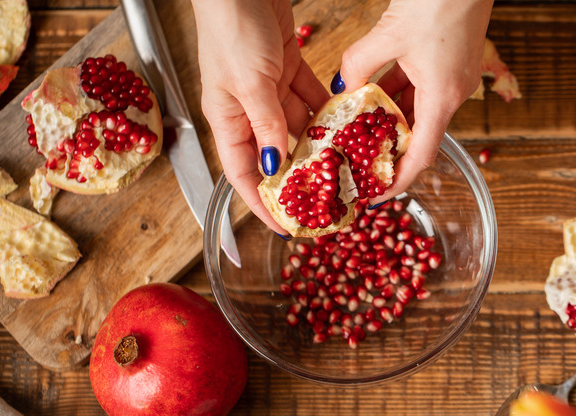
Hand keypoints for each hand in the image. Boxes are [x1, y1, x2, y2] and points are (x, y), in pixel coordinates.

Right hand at [191, 0, 328, 235]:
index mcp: (228, 120)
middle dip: (300, 178)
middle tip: (328, 199)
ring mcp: (269, 91)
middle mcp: (248, 111)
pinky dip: (327, 114)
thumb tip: (277, 164)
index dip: (263, 203)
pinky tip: (347, 127)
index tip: (286, 226)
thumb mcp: (249, 83)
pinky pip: (311, 101)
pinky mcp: (288, 71)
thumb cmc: (231, 29)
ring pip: (298, 130)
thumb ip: (266, 124)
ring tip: (345, 168)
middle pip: (276, 156)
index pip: (244, 174)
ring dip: (319, 146)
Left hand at [336, 0, 493, 203]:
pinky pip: (418, 88)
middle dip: (387, 151)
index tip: (375, 197)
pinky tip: (370, 94)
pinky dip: (394, 95)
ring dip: (388, 121)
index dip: (398, 181)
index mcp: (443, 98)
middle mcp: (451, 94)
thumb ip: (359, 65)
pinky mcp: (446, 62)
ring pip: (415, 110)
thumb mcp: (387, 34)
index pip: (420, 157)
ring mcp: (451, 78)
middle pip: (417, 136)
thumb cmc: (438, 0)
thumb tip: (342, 86)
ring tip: (356, 132)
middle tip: (357, 162)